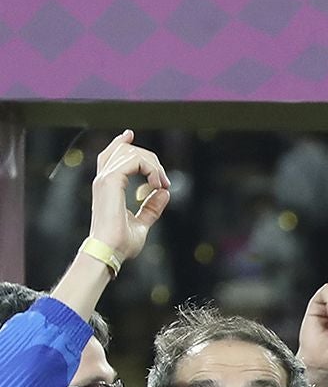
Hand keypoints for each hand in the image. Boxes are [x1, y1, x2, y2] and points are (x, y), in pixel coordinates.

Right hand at [87, 129, 169, 263]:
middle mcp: (103, 178)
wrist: (109, 251)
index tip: (131, 135)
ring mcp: (106, 178)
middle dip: (150, 160)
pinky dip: (150, 169)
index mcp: (107, 186)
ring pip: (132, 152)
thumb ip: (152, 208)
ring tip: (162, 184)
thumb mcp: (142, 224)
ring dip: (153, 165)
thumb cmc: (121, 244)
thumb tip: (164, 193)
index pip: (111, 154)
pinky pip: (135, 160)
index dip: (122, 142)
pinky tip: (157, 184)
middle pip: (126, 150)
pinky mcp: (111, 180)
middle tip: (164, 182)